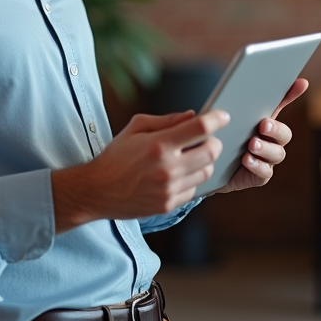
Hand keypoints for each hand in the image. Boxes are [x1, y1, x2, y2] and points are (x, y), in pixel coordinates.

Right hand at [51, 109, 229, 231]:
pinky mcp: (169, 204)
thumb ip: (166, 120)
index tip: (223, 115)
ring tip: (191, 156)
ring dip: (205, 162)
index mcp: (159, 145)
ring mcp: (170, 189)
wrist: (98, 190)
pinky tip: (181, 173)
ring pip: (207, 172)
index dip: (216, 119)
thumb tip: (192, 116)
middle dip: (214, 142)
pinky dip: (192, 179)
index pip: (200, 128)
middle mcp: (168, 168)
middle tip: (206, 138)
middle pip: (211, 151)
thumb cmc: (116, 155)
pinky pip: (194, 189)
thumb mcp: (136, 127)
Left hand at [213, 78, 308, 194]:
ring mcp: (267, 159)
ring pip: (278, 153)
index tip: (301, 82)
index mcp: (264, 120)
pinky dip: (256, 165)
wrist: (210, 169)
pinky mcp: (260, 176)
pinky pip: (264, 172)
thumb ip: (224, 108)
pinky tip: (246, 159)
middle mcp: (271, 139)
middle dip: (276, 128)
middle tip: (263, 124)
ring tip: (252, 144)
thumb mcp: (219, 120)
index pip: (281, 103)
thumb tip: (212, 96)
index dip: (292, 92)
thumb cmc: (219, 139)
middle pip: (285, 133)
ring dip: (265, 148)